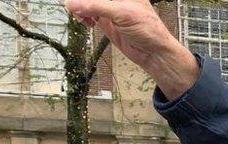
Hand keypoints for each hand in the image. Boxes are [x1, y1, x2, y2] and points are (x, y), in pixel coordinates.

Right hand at [64, 0, 198, 98]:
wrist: (154, 53)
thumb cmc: (149, 30)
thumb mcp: (121, 13)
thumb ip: (96, 7)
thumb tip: (73, 4)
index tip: (76, 1)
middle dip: (82, 1)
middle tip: (76, 7)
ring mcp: (110, 8)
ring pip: (87, 3)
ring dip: (80, 7)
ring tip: (81, 15)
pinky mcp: (106, 20)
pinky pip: (88, 13)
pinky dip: (83, 16)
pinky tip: (86, 21)